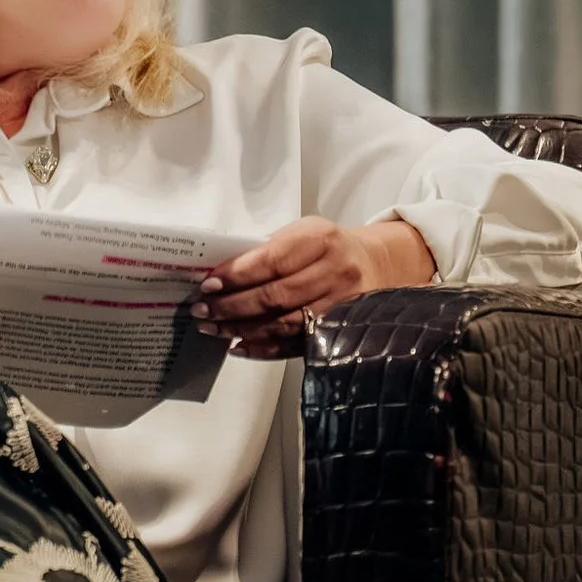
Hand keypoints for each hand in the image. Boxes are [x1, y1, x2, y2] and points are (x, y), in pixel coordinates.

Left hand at [190, 217, 435, 360]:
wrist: (378, 264)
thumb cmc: (330, 247)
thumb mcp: (306, 232)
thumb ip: (271, 249)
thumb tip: (223, 274)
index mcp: (322, 240)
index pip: (272, 260)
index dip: (238, 275)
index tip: (209, 284)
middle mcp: (336, 272)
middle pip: (276, 295)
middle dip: (232, 305)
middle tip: (203, 311)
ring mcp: (342, 305)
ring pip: (284, 323)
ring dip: (242, 329)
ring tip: (214, 330)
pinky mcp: (341, 332)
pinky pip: (296, 344)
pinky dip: (264, 348)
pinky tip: (239, 347)